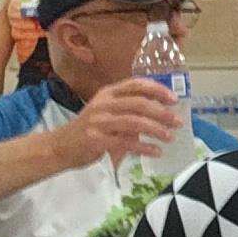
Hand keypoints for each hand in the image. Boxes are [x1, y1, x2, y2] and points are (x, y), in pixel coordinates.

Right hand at [56, 79, 180, 166]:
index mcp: (108, 93)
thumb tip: (161, 113)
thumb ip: (130, 111)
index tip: (174, 99)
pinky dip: (144, 147)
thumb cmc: (89, 130)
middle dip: (162, 112)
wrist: (59, 147)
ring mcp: (98, 121)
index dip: (157, 90)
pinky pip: (126, 142)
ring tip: (170, 137)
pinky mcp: (96, 139)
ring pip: (134, 122)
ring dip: (156, 129)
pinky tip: (156, 151)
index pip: (136, 85)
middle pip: (139, 103)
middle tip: (178, 122)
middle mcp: (103, 103)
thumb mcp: (107, 114)